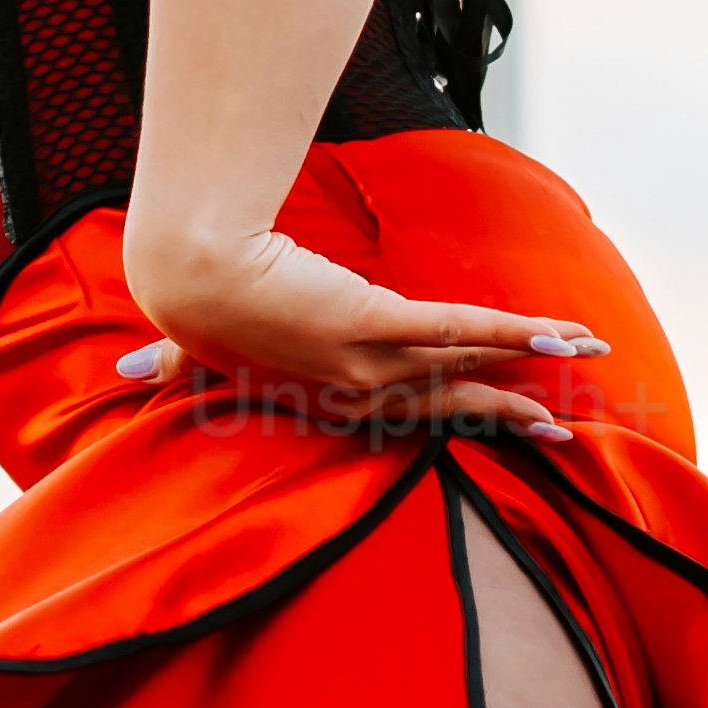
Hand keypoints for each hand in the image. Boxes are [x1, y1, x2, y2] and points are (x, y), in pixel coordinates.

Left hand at [114, 222, 604, 437]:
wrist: (195, 276)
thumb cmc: (189, 309)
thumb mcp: (187, 350)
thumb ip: (166, 368)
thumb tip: (121, 378)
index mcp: (326, 399)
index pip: (404, 410)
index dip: (453, 414)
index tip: (490, 421)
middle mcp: (359, 391)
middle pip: (452, 399)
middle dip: (510, 411)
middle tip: (559, 431)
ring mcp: (374, 360)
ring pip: (471, 360)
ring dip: (534, 357)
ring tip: (586, 355)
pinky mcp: (380, 321)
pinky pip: (463, 329)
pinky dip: (515, 332)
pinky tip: (563, 335)